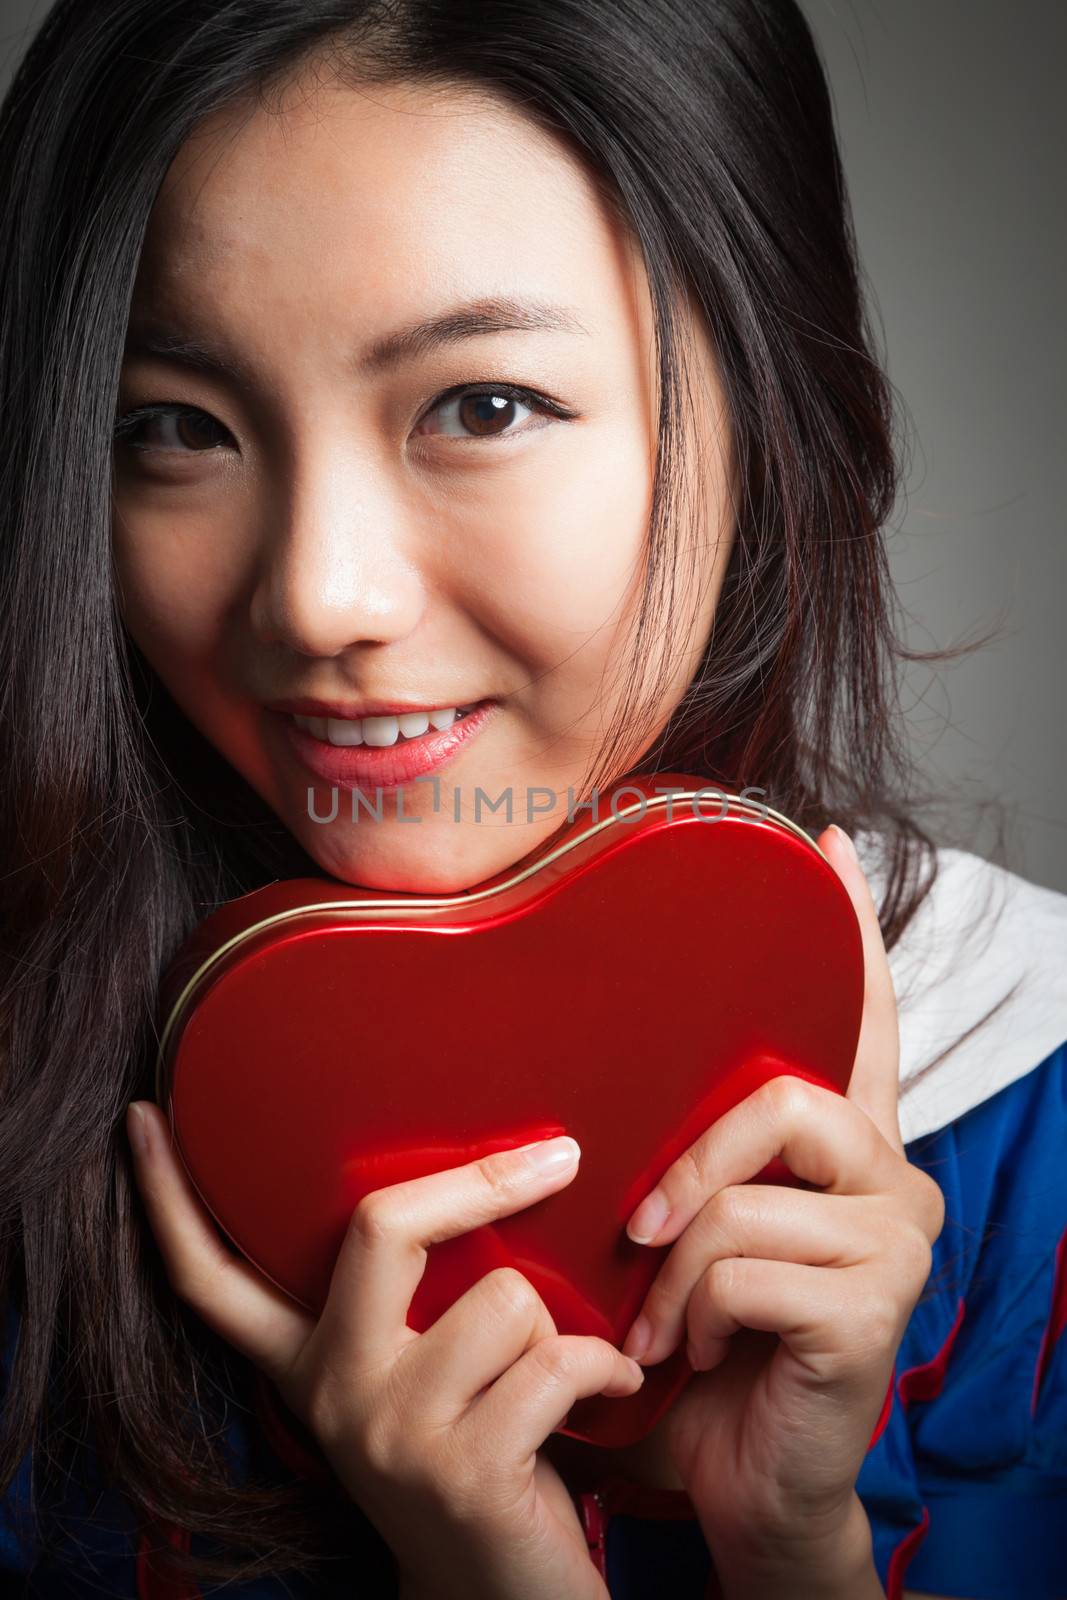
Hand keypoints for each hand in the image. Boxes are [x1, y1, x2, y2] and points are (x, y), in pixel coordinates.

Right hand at [126, 1109, 642, 1599]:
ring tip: (563, 1368)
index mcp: (310, 1360)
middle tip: (558, 1157)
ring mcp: (392, 1430)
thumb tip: (479, 1170)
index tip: (145, 1119)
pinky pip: (557, 1359)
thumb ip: (417, 1297)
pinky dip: (605, 1366)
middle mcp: (334, 1390)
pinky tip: (612, 1388)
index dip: (173, 1198)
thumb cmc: (485, 1458)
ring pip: (505, 1292)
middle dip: (482, 1180)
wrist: (507, 1598)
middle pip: (380, 1225)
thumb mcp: (422, 1373)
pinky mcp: (462, 1469)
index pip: (215, 1277)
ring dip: (562, 1323)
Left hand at [617, 824, 945, 1563]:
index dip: (850, 935)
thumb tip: (604, 1080)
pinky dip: (694, 1319)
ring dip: (674, 1276)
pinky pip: (743, 1269)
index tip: (823, 847)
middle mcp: (891, 1177)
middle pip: (781, 1098)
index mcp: (844, 1151)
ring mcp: (896, 1240)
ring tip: (664, 1328)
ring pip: (745, 1197)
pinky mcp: (876, 1305)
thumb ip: (681, 1163)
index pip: (862, 1023)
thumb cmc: (705, 1353)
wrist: (735, 1481)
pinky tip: (703, 1358)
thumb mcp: (684, 1240)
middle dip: (688, 1171)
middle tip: (640, 1239)